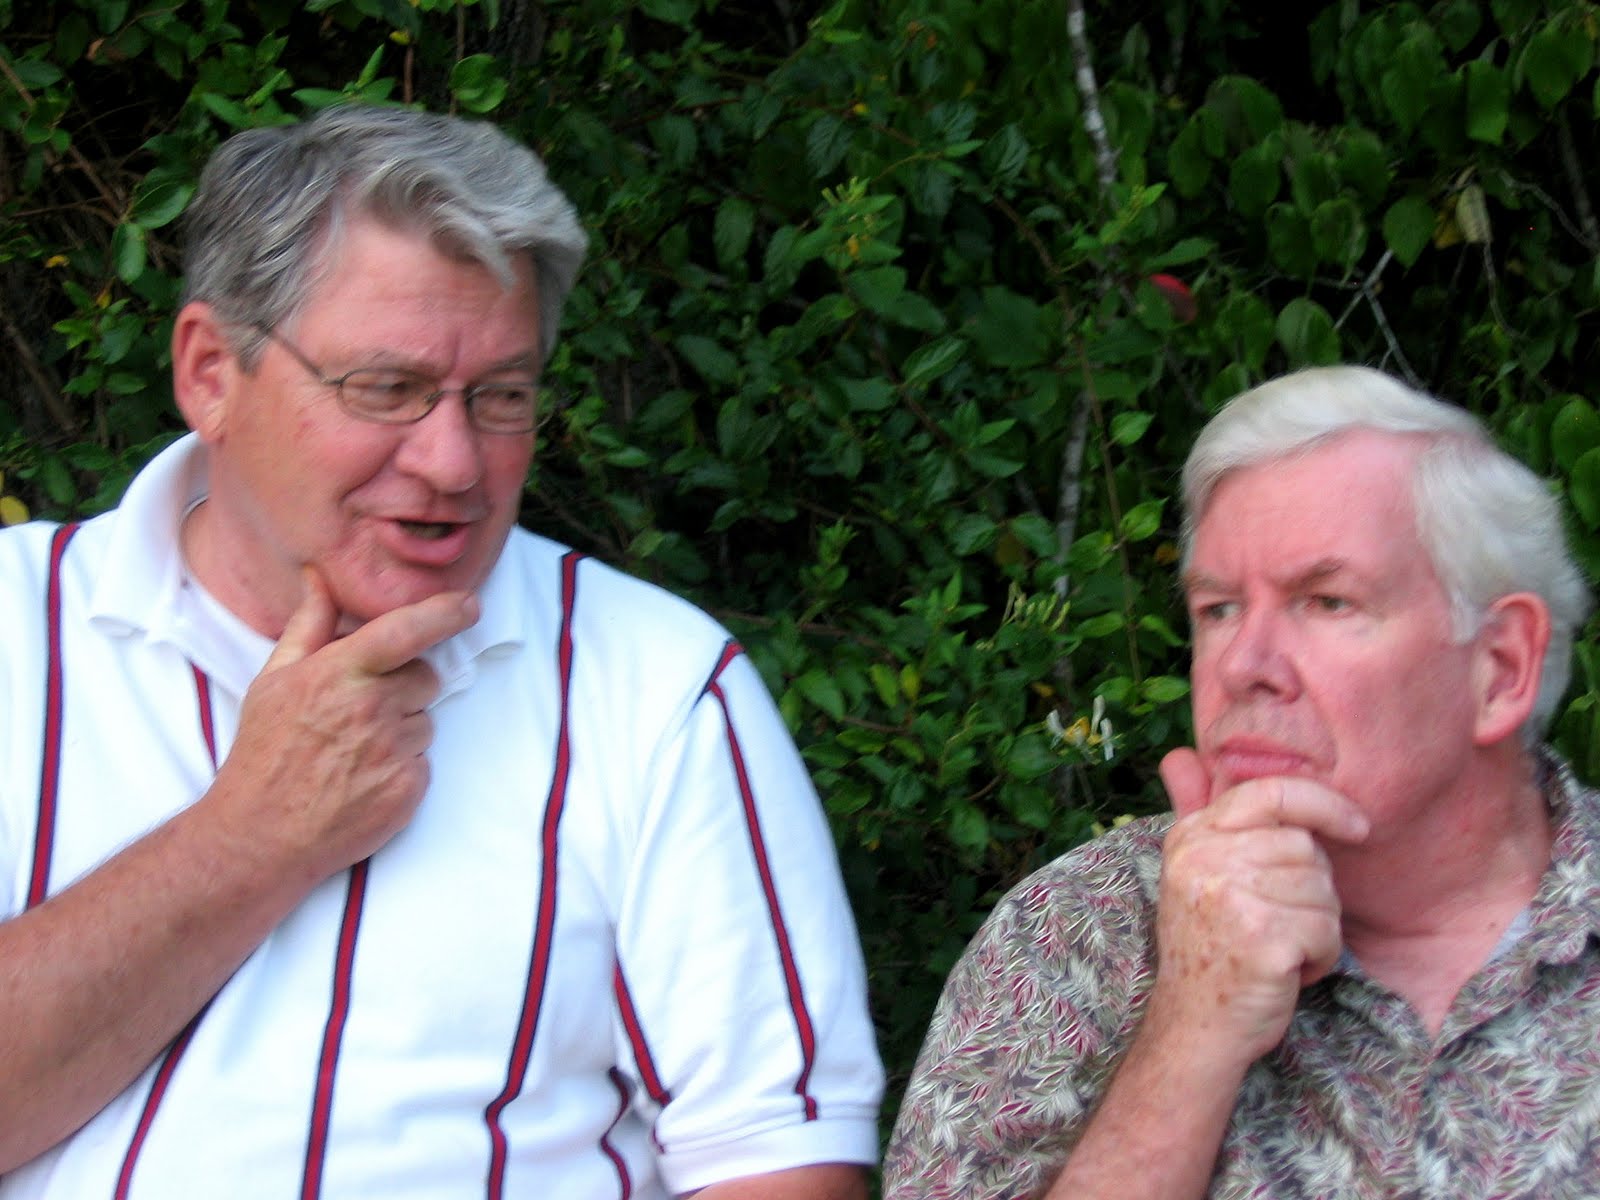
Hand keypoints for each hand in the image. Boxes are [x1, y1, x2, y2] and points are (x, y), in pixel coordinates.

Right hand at [204, 566, 478, 882]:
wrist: (261, 835)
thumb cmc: (264, 753)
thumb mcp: (274, 681)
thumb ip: (310, 626)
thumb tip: (320, 578)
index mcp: (338, 674)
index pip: (406, 631)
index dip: (444, 613)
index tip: (468, 605)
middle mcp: (370, 708)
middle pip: (426, 677)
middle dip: (405, 686)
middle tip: (362, 710)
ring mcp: (392, 750)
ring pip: (425, 721)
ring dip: (402, 728)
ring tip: (355, 750)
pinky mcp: (408, 787)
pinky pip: (424, 760)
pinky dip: (402, 766)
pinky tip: (364, 777)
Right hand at [1146, 748, 1369, 1065]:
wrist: (1194, 1027)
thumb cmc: (1208, 948)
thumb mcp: (1194, 873)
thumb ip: (1196, 813)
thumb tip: (1180, 754)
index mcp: (1191, 837)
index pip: (1270, 793)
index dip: (1323, 803)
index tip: (1357, 826)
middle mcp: (1205, 858)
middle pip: (1306, 850)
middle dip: (1311, 892)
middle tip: (1277, 923)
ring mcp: (1231, 896)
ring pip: (1323, 892)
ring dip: (1317, 929)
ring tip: (1278, 949)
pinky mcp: (1263, 937)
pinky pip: (1327, 932)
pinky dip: (1321, 959)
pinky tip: (1287, 971)